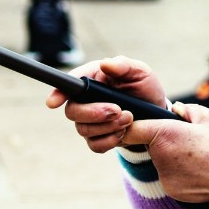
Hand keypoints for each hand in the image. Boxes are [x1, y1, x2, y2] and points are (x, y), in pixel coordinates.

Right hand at [45, 55, 167, 152]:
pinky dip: (110, 141)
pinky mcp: (97, 137)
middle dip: (94, 113)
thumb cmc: (144, 88)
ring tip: (129, 119)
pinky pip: (94, 145)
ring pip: (83, 130)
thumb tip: (105, 64)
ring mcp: (89, 120)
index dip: (58, 93)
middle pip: (72, 111)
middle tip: (118, 110)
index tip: (53, 102)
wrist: (155, 113)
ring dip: (107, 127)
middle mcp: (85, 99)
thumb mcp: (140, 72)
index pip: (68, 84)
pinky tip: (123, 133)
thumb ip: (124, 66)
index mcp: (92, 78)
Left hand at [126, 103, 208, 208]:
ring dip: (173, 156)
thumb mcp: (208, 117)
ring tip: (197, 155)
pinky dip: (180, 172)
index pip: (130, 129)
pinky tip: (198, 168)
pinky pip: (170, 175)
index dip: (129, 125)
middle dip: (164, 139)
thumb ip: (186, 110)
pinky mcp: (171, 190)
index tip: (134, 123)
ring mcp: (164, 175)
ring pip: (161, 160)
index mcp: (165, 134)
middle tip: (187, 139)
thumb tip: (175, 110)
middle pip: (150, 144)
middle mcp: (160, 156)